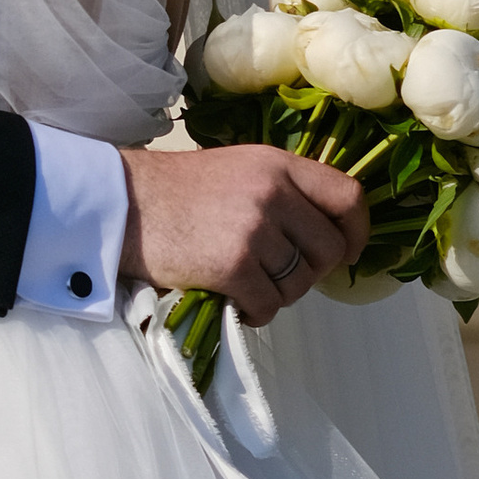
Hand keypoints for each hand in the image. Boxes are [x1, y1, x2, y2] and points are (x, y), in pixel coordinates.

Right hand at [117, 141, 367, 321]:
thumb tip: (324, 235)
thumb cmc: (176, 191)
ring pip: (299, 284)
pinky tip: (233, 302)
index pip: (348, 196)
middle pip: (329, 250)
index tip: (347, 251)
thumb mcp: (239, 169)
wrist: (121, 205)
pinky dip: (254, 313)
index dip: (357, 232)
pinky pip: (269, 306)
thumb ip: (282, 191)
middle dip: (310, 272)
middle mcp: (273, 194)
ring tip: (248, 286)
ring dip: (278, 295)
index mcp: (278, 165)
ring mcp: (254, 231)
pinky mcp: (233, 266)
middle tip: (278, 275)